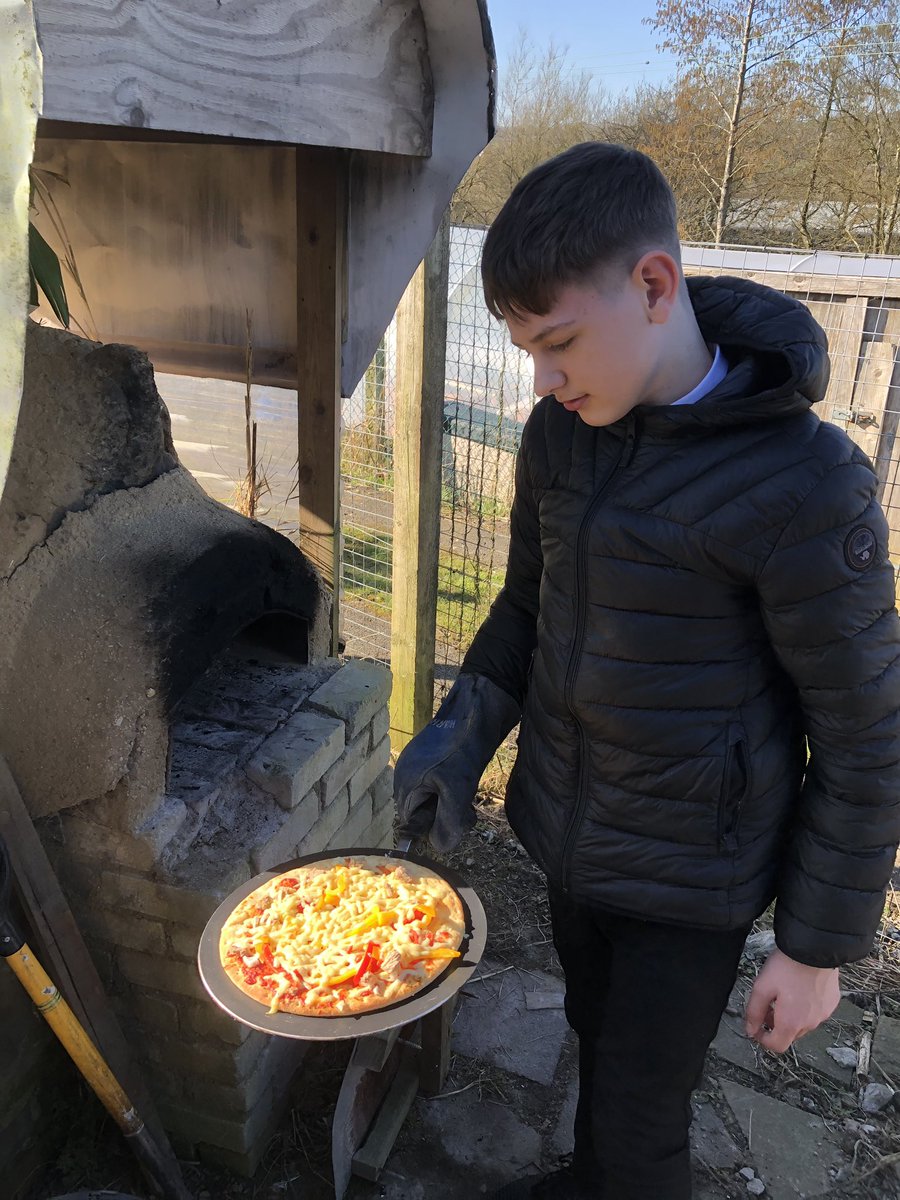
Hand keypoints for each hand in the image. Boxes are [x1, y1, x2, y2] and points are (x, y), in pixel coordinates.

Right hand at [393, 674, 519, 852]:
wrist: (477, 710)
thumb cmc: (464, 749)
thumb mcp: (457, 791)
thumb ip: (447, 823)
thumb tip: (439, 847)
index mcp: (405, 782)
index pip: (411, 823)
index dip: (433, 827)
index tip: (456, 821)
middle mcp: (405, 773)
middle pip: (421, 811)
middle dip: (444, 815)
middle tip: (468, 810)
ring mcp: (417, 762)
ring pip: (432, 798)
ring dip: (451, 803)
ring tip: (468, 793)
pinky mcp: (431, 756)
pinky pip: (436, 783)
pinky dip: (452, 788)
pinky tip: (466, 779)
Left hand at [744, 946, 839, 1053]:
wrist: (814, 949)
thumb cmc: (787, 967)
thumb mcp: (762, 987)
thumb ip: (753, 1012)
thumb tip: (750, 1030)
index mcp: (791, 1023)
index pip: (777, 1046)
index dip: (763, 1039)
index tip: (756, 1026)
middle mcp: (810, 1023)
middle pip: (789, 1034)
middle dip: (775, 1025)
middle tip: (768, 1005)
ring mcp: (823, 1014)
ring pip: (803, 1023)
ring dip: (791, 1016)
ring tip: (783, 994)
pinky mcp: (831, 1003)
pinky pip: (815, 1012)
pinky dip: (805, 1007)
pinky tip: (799, 989)